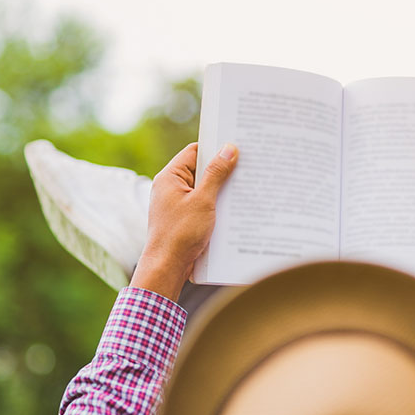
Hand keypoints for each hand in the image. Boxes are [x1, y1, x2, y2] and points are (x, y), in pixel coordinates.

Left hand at [130, 142, 237, 299]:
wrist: (167, 268)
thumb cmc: (180, 234)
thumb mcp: (202, 201)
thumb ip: (216, 174)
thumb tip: (228, 149)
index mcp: (170, 177)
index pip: (194, 151)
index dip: (214, 148)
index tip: (237, 146)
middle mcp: (171, 188)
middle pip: (201, 170)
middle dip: (223, 170)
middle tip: (246, 166)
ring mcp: (178, 204)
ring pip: (205, 189)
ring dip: (222, 190)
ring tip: (245, 188)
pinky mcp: (185, 218)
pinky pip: (204, 204)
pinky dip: (217, 205)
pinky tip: (234, 209)